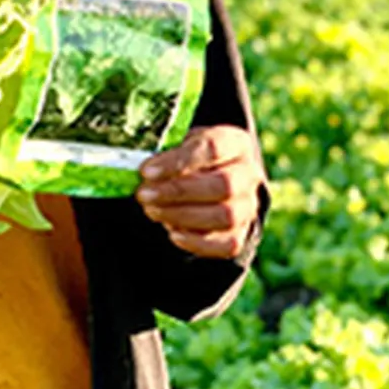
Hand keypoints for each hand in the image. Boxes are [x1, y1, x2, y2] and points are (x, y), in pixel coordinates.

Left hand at [136, 125, 265, 259]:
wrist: (210, 177)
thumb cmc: (189, 156)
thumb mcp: (180, 143)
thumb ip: (166, 152)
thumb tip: (140, 170)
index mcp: (234, 143)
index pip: (213, 148)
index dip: (178, 161)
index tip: (146, 171)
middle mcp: (249, 174)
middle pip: (223, 185)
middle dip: (177, 192)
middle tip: (144, 194)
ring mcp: (248, 206)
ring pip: (225, 216)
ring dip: (182, 215)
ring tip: (152, 210)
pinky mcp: (241, 233)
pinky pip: (227, 245)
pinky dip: (197, 241)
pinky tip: (172, 232)